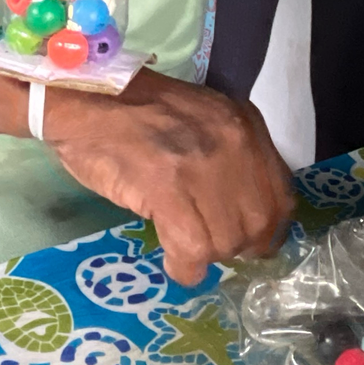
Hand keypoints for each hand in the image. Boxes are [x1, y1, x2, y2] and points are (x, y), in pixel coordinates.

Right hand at [45, 70, 294, 285]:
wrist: (83, 97)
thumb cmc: (133, 109)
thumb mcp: (202, 117)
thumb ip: (230, 154)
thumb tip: (242, 209)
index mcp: (243, 124)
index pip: (281, 195)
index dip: (268, 229)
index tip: (249, 243)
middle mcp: (231, 141)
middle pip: (259, 222)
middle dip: (238, 248)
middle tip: (212, 250)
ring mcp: (200, 164)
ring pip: (227, 239)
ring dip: (208, 257)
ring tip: (187, 253)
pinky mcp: (166, 186)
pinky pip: (192, 248)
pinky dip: (186, 267)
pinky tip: (175, 264)